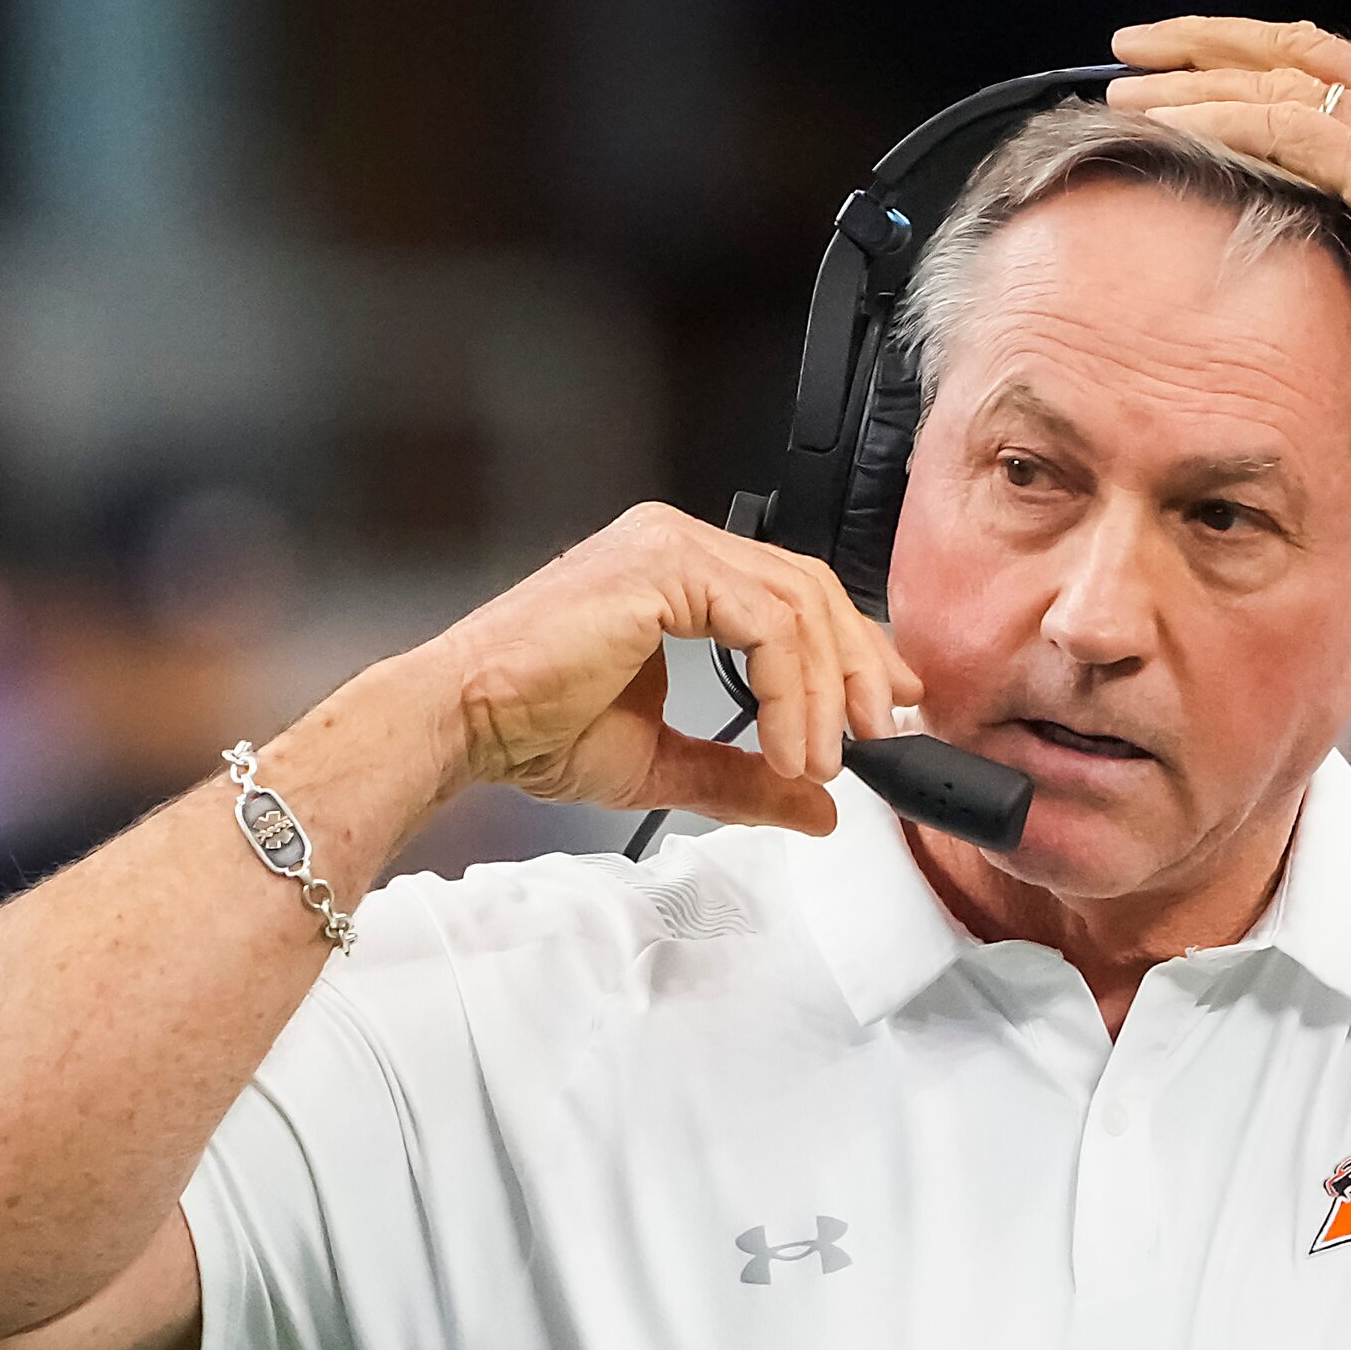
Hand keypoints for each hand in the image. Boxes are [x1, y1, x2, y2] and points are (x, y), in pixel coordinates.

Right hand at [427, 503, 919, 833]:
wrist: (464, 726)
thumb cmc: (533, 728)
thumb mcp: (665, 762)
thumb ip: (743, 776)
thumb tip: (819, 808)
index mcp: (679, 571)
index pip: (794, 594)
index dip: (851, 648)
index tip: (886, 708)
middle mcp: (678, 542)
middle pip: (809, 589)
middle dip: (857, 667)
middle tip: (879, 736)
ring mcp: (670, 545)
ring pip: (797, 604)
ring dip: (826, 691)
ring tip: (825, 762)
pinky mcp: (662, 567)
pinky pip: (764, 622)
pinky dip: (791, 689)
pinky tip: (787, 746)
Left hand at [1107, 17, 1350, 390]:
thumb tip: (1349, 242)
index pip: (1331, 61)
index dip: (1254, 53)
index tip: (1192, 58)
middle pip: (1296, 50)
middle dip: (1206, 43)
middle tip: (1133, 47)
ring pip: (1284, 87)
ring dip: (1195, 86)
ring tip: (1128, 91)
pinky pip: (1301, 137)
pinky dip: (1232, 127)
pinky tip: (1181, 132)